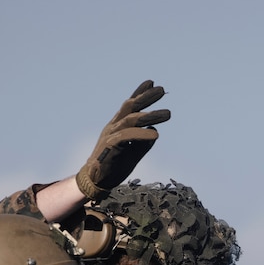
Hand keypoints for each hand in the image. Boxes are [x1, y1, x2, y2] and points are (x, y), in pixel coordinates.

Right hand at [75, 80, 170, 199]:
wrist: (96, 181)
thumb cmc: (114, 166)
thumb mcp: (133, 154)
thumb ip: (143, 143)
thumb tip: (155, 131)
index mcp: (118, 126)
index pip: (129, 106)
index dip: (140, 93)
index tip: (153, 83)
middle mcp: (114, 126)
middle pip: (130, 107)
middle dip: (146, 97)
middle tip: (162, 90)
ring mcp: (110, 135)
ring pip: (131, 120)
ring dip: (150, 115)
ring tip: (168, 114)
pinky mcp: (109, 146)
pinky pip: (126, 136)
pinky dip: (142, 135)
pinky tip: (155, 135)